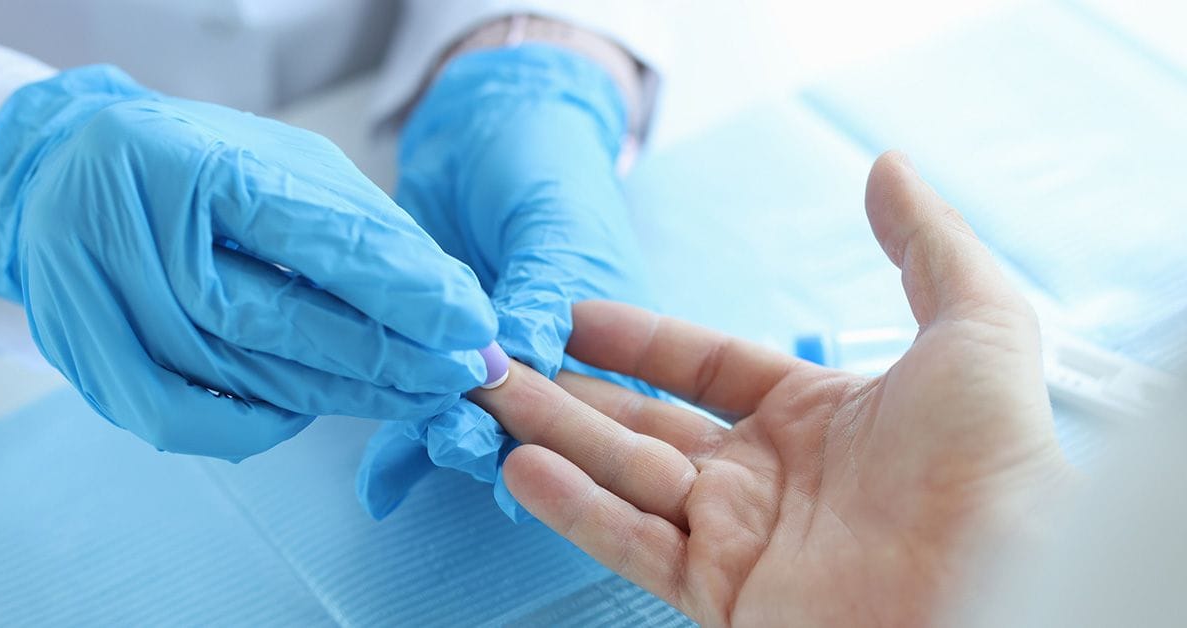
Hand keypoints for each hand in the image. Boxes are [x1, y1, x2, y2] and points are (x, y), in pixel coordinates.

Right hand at [0, 66, 496, 460]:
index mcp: (189, 160)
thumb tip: (450, 296)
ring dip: (344, 394)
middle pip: (277, 318)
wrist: (69, 174)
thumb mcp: (283, 164)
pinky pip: (188, 420)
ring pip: (243, 373)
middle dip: (385, 355)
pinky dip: (263, 422)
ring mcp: (99, 300)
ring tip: (418, 394)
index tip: (471, 323)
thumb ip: (360, 224)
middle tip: (458, 374)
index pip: (312, 236)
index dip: (401, 288)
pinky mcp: (87, 358)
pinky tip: (319, 408)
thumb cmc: (200, 166)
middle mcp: (132, 230)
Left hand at [359, 44, 657, 518]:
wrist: (485, 120)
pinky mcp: (435, 351)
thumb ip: (544, 297)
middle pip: (530, 430)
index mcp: (614, 345)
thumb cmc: (547, 163)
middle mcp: (557, 367)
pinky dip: (398, 443)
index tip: (512, 445)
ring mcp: (494, 362)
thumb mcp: (558, 226)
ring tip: (404, 458)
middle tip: (448, 439)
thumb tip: (522, 368)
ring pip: (472, 422)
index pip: (590, 411)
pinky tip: (379, 480)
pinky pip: (420, 402)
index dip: (551, 435)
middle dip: (490, 441)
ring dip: (439, 440)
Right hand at [473, 153, 1069, 625]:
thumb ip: (922, 245)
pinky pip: (633, 542)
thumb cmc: (1003, 461)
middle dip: (569, 387)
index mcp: (813, 416)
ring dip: (552, 435)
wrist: (1011, 586)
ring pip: (623, 476)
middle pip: (644, 422)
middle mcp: (766, 477)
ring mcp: (740, 538)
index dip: (639, 339)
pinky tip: (525, 466)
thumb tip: (885, 167)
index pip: (704, 367)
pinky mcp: (723, 596)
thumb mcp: (974, 325)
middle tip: (501, 356)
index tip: (575, 314)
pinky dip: (576, 508)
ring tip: (489, 397)